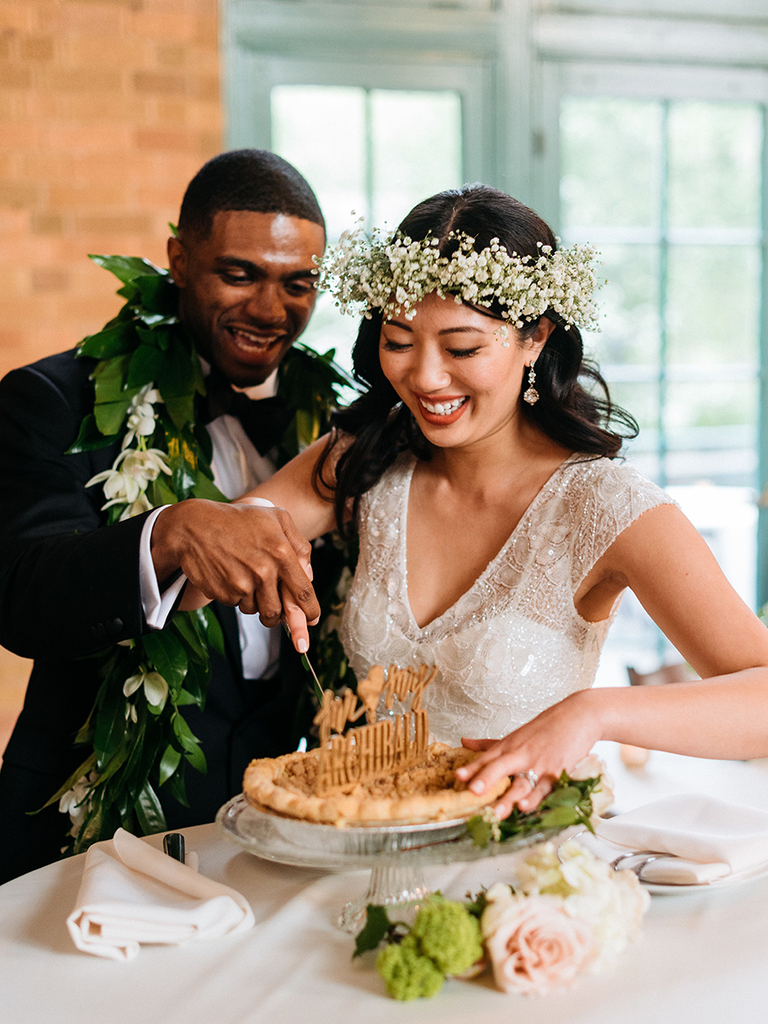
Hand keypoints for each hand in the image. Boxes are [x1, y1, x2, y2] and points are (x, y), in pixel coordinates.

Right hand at [151, 499, 319, 651]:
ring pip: (256, 610)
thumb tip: (310, 576)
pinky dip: (237, 597)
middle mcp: (263, 571)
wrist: (194, 526)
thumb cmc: (238, 520)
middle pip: (278, 611)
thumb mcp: (276, 518)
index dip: (310, 611)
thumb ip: (299, 545)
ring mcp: (241, 584)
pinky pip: (237, 605)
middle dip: (278, 615)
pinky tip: (231, 575)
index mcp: (281, 552)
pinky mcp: (223, 593)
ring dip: (256, 602)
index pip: (303, 592)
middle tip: (274, 608)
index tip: (313, 620)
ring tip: (247, 578)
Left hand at [455, 690, 601, 818]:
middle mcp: (520, 755)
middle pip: (499, 767)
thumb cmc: (546, 728)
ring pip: (521, 784)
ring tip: (497, 812)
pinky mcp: (557, 772)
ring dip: (509, 799)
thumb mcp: (515, 736)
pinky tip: (526, 806)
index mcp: (508, 747)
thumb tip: (464, 742)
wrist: (578, 716)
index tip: (457, 777)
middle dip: (486, 780)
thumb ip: (489, 744)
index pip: (486, 759)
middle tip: (472, 792)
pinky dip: (536, 798)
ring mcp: (538, 764)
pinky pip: (544, 788)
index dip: (472, 769)